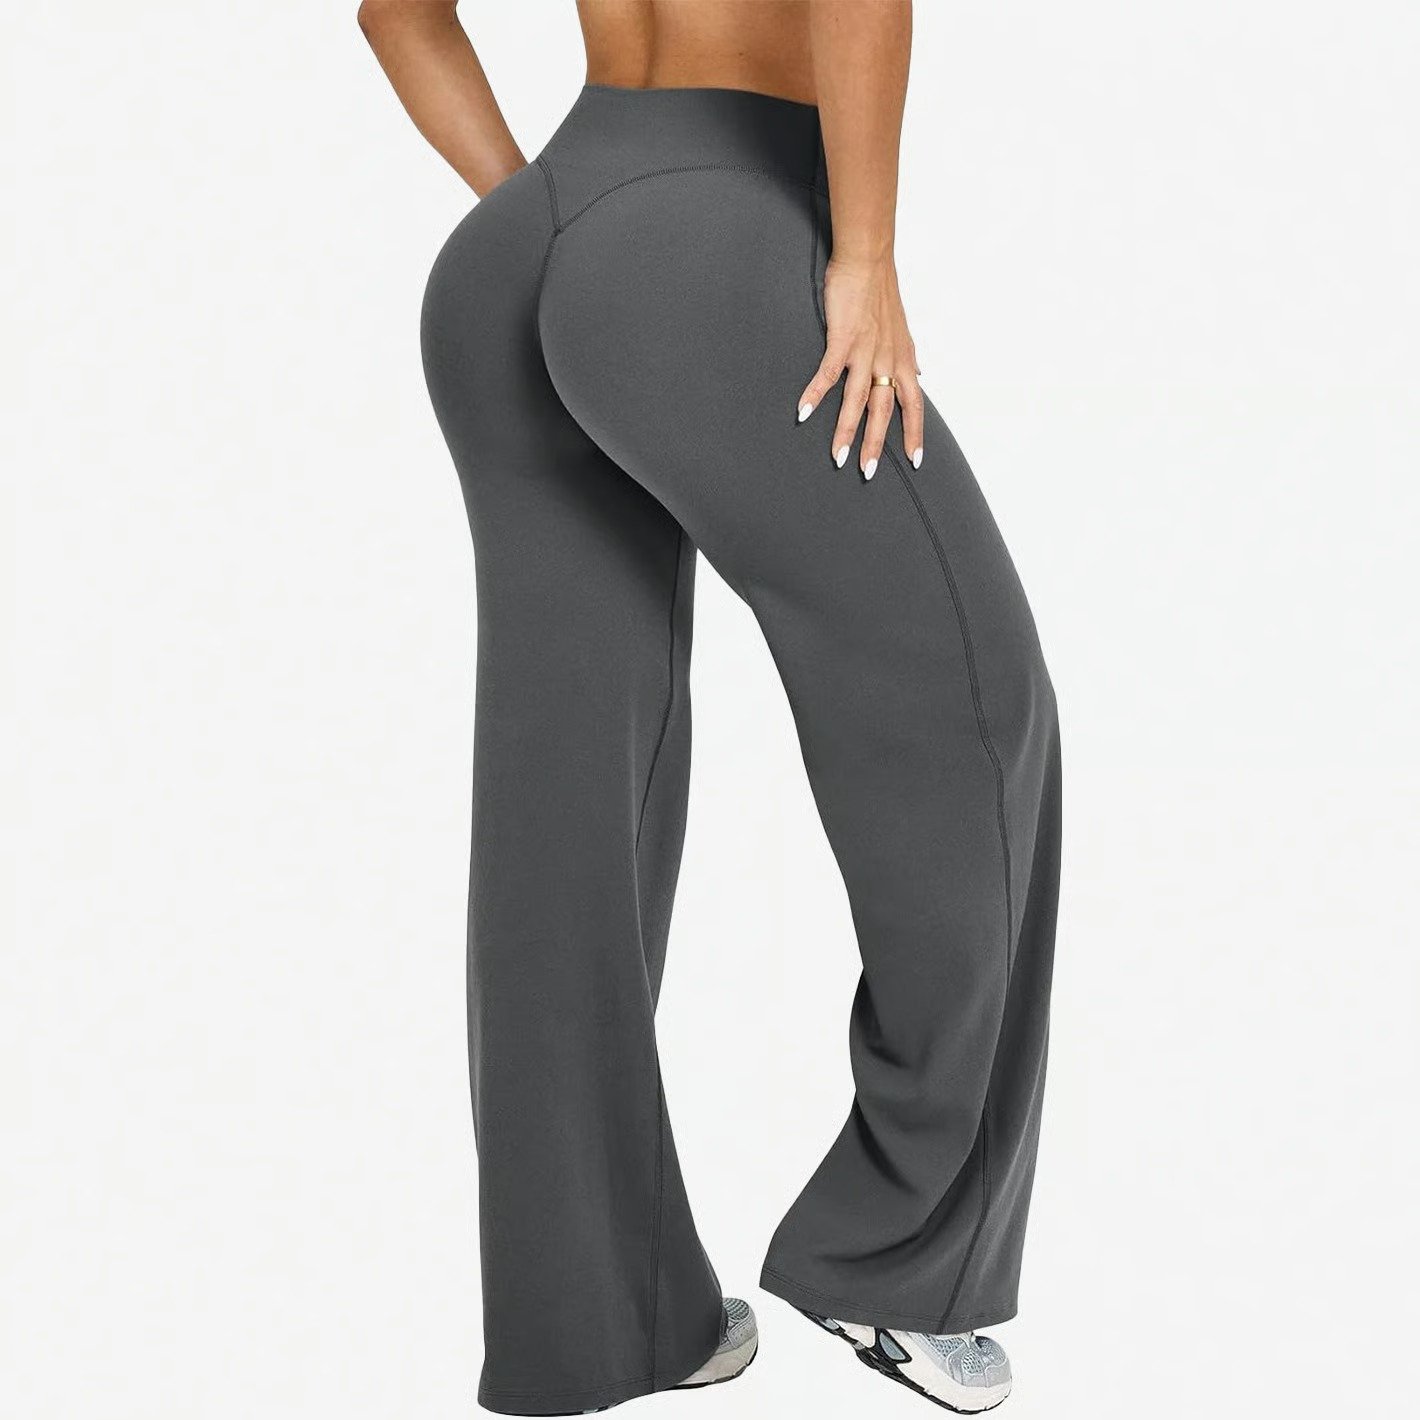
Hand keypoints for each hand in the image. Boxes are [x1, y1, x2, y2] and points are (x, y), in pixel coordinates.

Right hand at [796, 256, 923, 479]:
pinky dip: (816, 394)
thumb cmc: (880, 292)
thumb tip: (918, 375)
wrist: (868, 259)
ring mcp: (866, 350)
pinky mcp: (843, 339)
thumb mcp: (902, 330)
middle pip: (884, 411)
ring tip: (838, 457)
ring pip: (858, 400)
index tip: (915, 461)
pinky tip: (804, 413)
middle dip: (876, 444)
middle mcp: (888, 359)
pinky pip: (829, 374)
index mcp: (903, 359)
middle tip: (867, 473)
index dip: (915, 433)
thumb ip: (906, 357)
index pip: (914, 404)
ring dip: (846, 430)